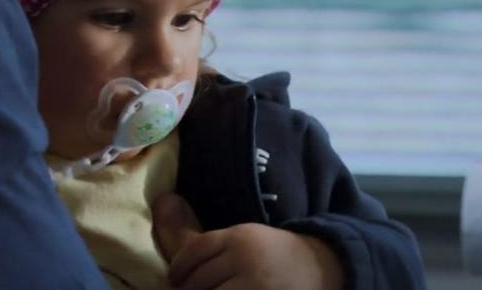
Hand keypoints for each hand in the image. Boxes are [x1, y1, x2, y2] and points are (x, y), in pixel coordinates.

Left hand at [152, 193, 344, 289]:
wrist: (320, 269)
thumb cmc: (269, 254)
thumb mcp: (239, 238)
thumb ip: (198, 234)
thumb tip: (162, 201)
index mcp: (239, 237)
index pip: (195, 251)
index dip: (177, 268)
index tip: (173, 278)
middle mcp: (246, 259)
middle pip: (198, 280)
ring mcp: (256, 286)